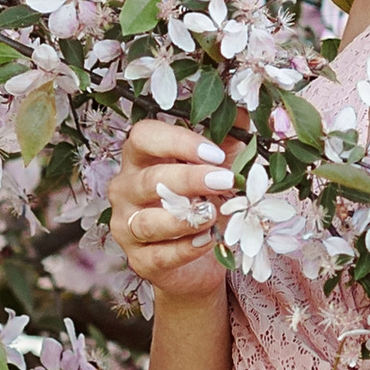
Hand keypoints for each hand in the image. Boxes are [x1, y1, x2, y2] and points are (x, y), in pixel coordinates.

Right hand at [105, 118, 234, 301]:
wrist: (198, 261)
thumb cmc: (205, 203)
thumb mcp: (220, 168)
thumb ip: (228, 140)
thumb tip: (244, 108)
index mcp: (140, 159)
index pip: (143, 137)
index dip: (178, 142)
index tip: (215, 153)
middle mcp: (125, 189)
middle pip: (149, 179)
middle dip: (189, 179)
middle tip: (225, 181)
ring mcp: (126, 226)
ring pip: (148, 221)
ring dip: (184, 218)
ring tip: (213, 213)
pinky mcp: (139, 260)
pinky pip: (159, 255)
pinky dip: (186, 249)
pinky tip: (208, 240)